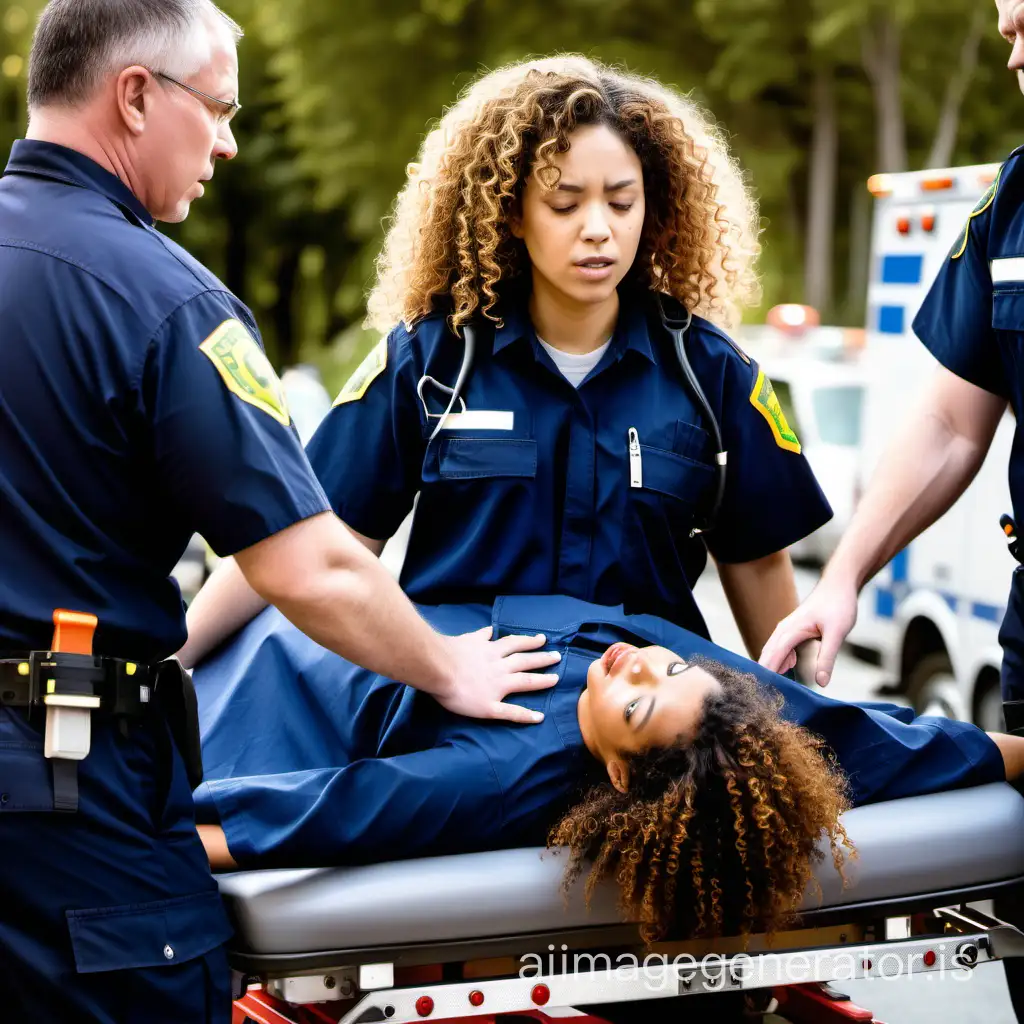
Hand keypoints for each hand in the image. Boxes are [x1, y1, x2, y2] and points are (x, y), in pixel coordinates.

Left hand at [436, 627, 561, 722]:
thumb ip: (513, 713)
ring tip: (540, 638)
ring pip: (512, 644)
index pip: (528, 681)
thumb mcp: (488, 711)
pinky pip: (484, 635)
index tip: (556, 677)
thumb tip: (538, 717)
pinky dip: (490, 632)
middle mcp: (499, 664)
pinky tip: (493, 630)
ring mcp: (486, 650)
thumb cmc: (460, 695)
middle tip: (557, 655)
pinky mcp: (472, 641)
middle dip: (541, 659)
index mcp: (503, 681)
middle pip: (524, 661)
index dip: (543, 681)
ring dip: (526, 641)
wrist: (438, 669)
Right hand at [758, 575, 857, 686]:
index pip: (772, 658)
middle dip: (764, 675)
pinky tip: (787, 670)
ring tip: (771, 688)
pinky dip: (779, 661)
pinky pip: (780, 648)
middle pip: (767, 656)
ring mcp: (787, 629)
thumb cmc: (839, 605)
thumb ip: (827, 658)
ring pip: (772, 652)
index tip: (761, 693)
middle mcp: (783, 630)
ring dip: (770, 668)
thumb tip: (821, 683)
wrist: (839, 584)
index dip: (766, 675)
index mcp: (790, 631)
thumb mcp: (837, 633)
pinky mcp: (793, 630)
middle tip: (762, 697)